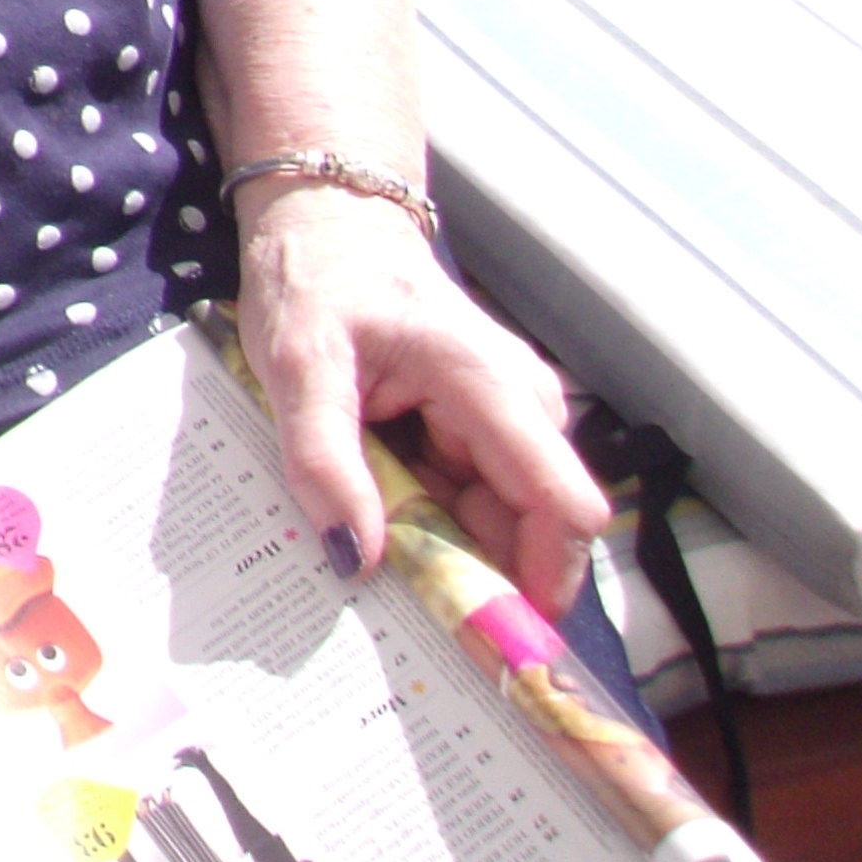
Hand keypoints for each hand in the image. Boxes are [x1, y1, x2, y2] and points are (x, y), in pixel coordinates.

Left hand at [233, 182, 609, 609]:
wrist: (324, 221)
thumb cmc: (315, 278)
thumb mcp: (298, 364)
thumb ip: (325, 461)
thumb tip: (356, 560)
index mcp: (493, 386)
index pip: (563, 506)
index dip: (543, 581)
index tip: (495, 640)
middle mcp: (520, 408)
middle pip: (531, 529)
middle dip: (480, 579)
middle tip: (408, 620)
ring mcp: (502, 421)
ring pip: (497, 523)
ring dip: (447, 553)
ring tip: (376, 564)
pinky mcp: (476, 431)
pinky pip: (468, 502)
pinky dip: (430, 525)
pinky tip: (379, 529)